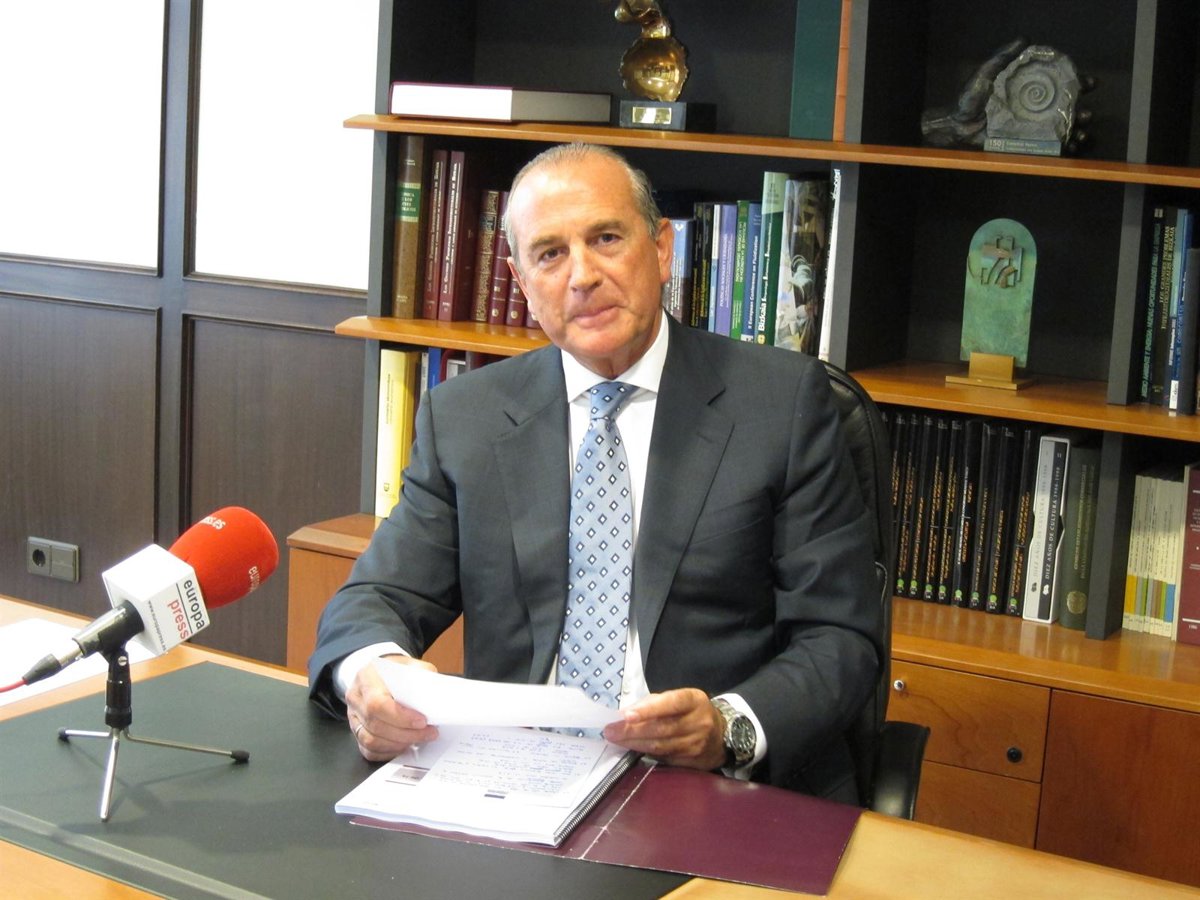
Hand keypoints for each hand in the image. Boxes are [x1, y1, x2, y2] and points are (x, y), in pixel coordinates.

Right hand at [345, 654, 438, 761]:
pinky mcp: (356, 732)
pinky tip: (404, 745)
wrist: (380, 675)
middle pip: (375, 724)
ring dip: (399, 744)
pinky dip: (389, 751)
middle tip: (429, 732)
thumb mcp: (411, 665)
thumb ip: (423, 677)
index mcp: (367, 678)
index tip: (422, 721)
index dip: (400, 717)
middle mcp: (356, 698)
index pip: (377, 703)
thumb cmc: (396, 671)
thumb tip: (435, 698)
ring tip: (419, 739)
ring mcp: (353, 717)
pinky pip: (369, 750)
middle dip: (406, 733)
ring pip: (371, 740)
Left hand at [603, 688, 725, 771]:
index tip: (627, 715)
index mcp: (695, 700)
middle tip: (611, 731)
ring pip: (660, 746)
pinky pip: (664, 758)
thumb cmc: (692, 712)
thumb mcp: (680, 699)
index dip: (649, 709)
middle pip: (662, 728)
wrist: (721, 736)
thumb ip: (655, 703)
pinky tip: (632, 749)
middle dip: (633, 730)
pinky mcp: (692, 762)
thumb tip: (627, 714)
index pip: (672, 703)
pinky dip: (645, 753)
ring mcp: (696, 744)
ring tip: (616, 739)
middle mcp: (698, 722)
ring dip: (634, 743)